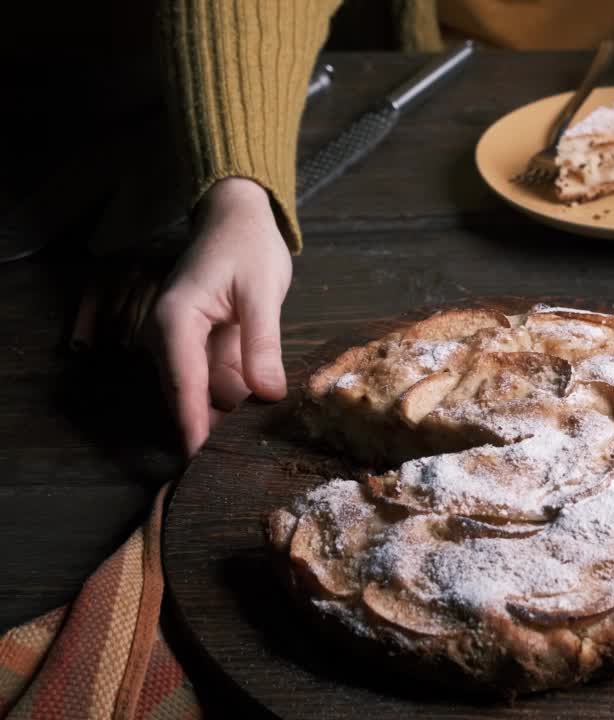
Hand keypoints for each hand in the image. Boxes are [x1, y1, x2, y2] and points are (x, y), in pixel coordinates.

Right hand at [147, 178, 292, 457]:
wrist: (237, 217)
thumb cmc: (247, 246)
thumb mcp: (262, 293)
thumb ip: (262, 344)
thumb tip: (267, 394)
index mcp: (175, 321)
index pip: (184, 385)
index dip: (194, 426)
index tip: (201, 463)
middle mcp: (168, 335)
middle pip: (187, 395)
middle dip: (212, 428)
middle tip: (240, 461)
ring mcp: (181, 341)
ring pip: (202, 391)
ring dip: (227, 414)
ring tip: (256, 443)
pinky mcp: (199, 343)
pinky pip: (213, 378)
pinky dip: (235, 395)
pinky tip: (261, 412)